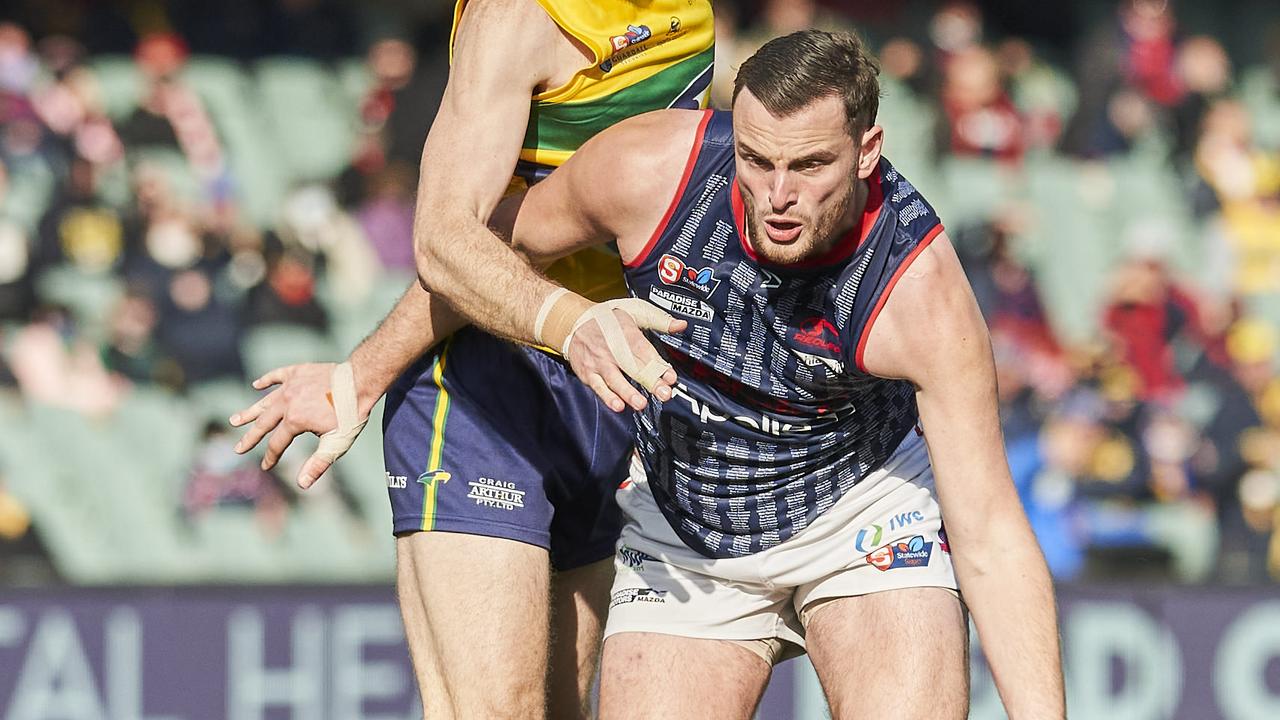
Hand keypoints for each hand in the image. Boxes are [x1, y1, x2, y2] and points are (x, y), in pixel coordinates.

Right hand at [230, 362, 366, 488]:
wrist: (360, 381)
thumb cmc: (351, 414)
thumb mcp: (336, 444)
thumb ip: (317, 464)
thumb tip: (301, 485)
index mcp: (295, 421)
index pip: (277, 444)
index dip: (271, 457)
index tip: (266, 467)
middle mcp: (287, 403)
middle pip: (264, 424)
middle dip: (250, 438)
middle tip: (238, 449)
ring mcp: (291, 386)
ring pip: (266, 401)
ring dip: (250, 412)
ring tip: (235, 420)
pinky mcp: (298, 372)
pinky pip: (277, 375)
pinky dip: (267, 380)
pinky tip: (256, 385)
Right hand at [563, 300, 686, 412]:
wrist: (573, 322)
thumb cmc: (608, 319)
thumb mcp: (634, 312)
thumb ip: (660, 320)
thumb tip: (681, 325)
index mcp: (626, 331)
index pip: (644, 350)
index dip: (658, 364)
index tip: (670, 376)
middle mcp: (612, 347)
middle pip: (632, 366)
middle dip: (649, 381)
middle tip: (663, 393)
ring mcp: (599, 361)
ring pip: (614, 379)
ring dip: (628, 392)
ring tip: (640, 403)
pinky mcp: (588, 373)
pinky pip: (598, 386)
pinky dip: (607, 397)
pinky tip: (617, 405)